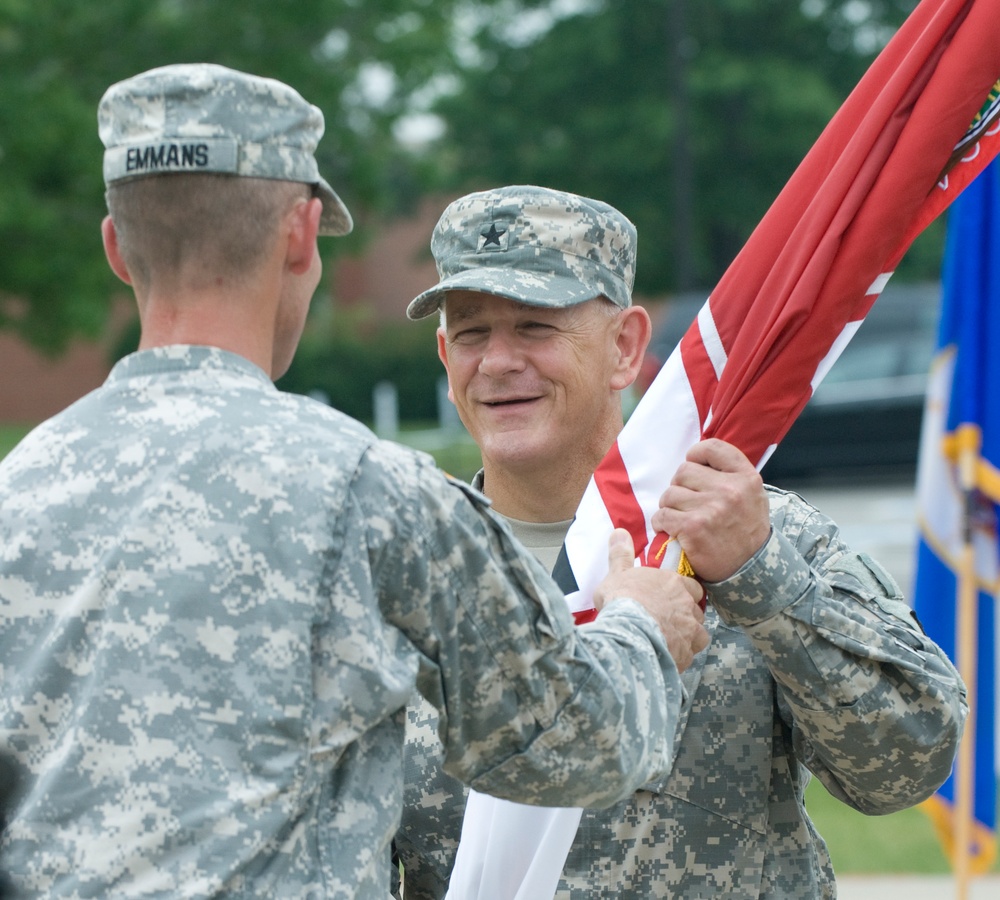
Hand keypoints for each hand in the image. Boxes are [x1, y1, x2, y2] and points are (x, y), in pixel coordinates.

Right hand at [594, 528, 708, 672]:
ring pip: (699, 634)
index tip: (674, 599)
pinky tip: (666, 656)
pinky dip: (680, 656)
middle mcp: (687, 606)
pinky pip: (689, 655)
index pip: (692, 587)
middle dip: (686, 617)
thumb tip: (619, 532)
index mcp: (674, 584)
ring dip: (687, 637)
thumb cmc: (622, 599)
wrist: (628, 630)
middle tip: (668, 621)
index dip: (685, 594)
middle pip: (696, 611)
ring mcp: (690, 631)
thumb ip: (621, 554)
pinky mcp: (686, 653)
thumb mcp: (617, 573)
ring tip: (669, 641)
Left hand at [651, 438, 770, 583]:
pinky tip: (672, 530)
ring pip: (669, 494)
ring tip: (681, 519)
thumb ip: (730, 475)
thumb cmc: (746, 531)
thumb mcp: (752, 496)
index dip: (696, 455)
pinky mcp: (693, 528)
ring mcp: (710, 509)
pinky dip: (661, 523)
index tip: (694, 467)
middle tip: (687, 503)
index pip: (712, 447)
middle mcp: (729, 490)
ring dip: (670, 506)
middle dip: (680, 487)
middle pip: (683, 471)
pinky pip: (662, 515)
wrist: (751, 570)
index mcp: (746, 477)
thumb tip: (696, 460)